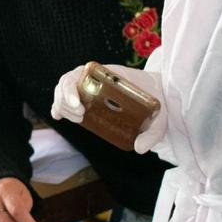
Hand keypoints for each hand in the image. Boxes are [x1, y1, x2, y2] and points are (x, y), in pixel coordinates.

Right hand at [50, 63, 167, 153]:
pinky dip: (60, 106)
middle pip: (67, 82)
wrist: (162, 94)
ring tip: (77, 119)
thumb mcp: (159, 116)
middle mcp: (96, 78)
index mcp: (109, 74)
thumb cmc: (159, 101)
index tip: (78, 106)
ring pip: (64, 89)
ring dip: (63, 104)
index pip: (80, 73)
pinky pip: (70, 98)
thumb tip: (139, 148)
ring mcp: (92, 87)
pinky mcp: (91, 98)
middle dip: (65, 100)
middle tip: (80, 117)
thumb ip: (152, 132)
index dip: (71, 88)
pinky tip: (58, 116)